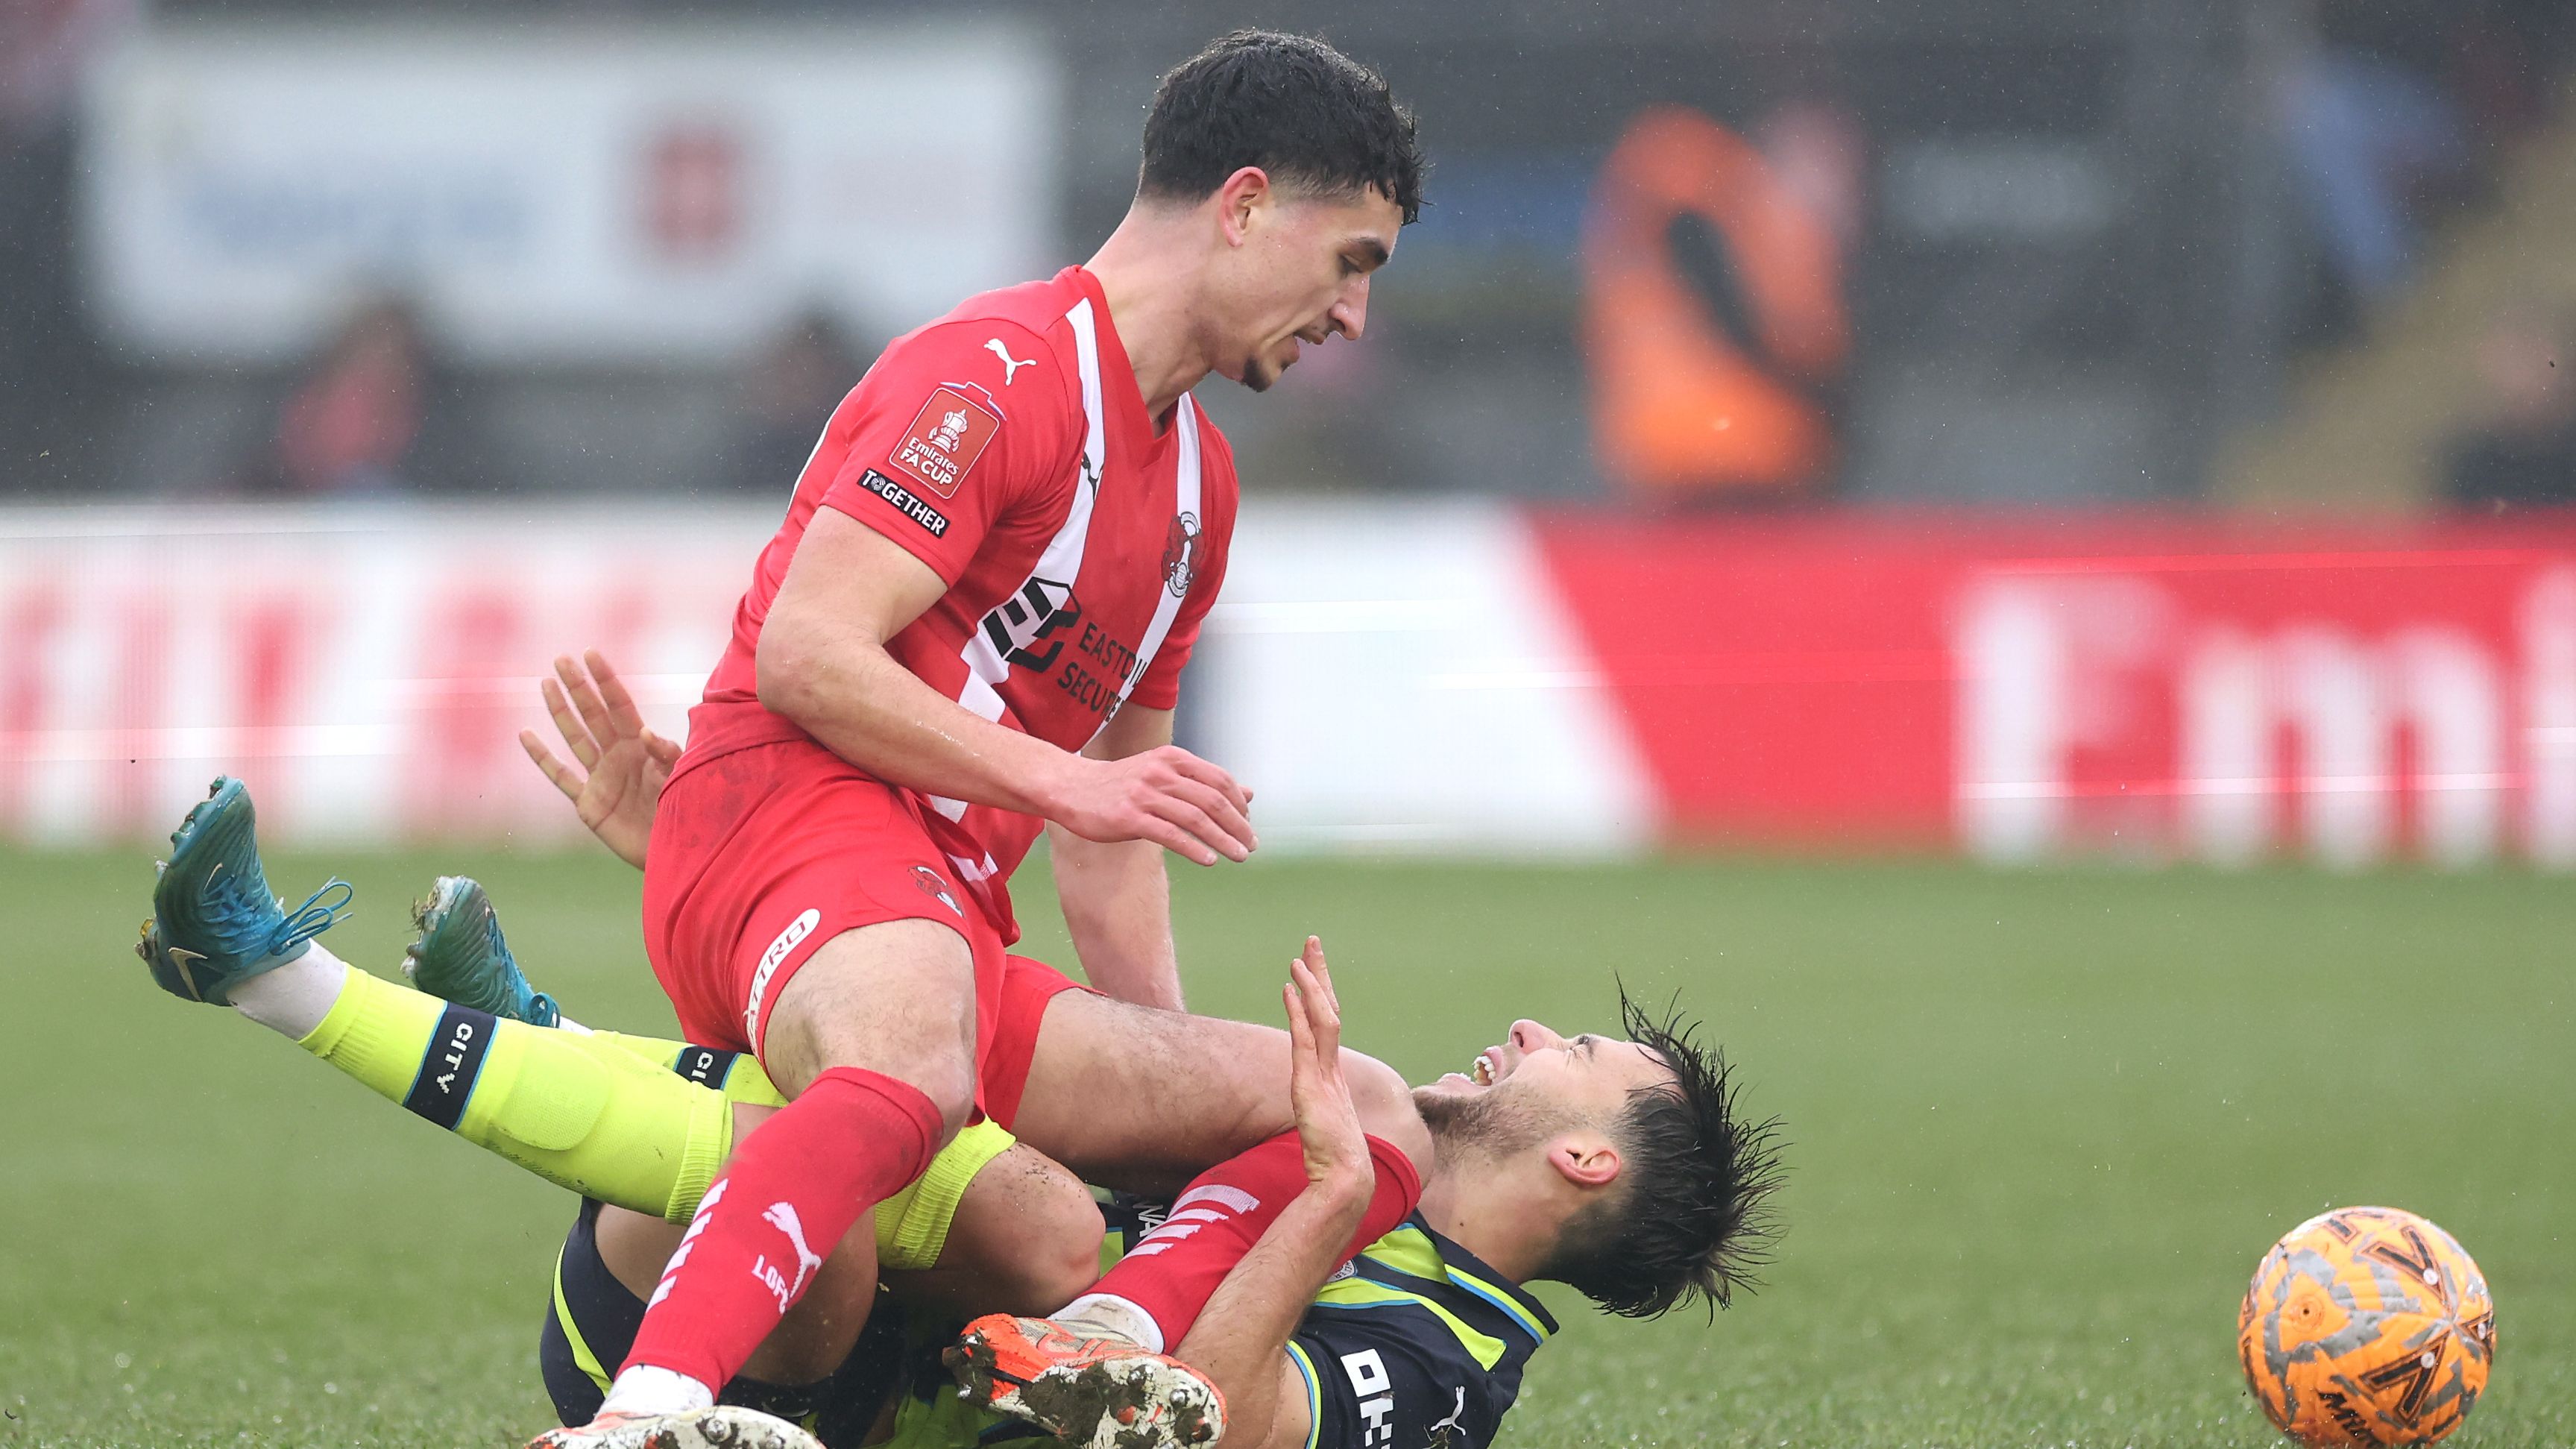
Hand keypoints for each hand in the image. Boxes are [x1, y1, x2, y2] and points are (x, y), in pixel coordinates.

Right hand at [519, 649, 681, 870]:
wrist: (677, 850)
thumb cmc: (687, 810)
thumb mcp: (682, 776)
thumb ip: (665, 753)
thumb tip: (643, 731)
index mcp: (642, 746)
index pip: (620, 704)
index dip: (605, 680)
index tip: (591, 654)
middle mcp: (618, 756)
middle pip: (594, 714)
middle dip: (578, 687)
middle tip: (561, 658)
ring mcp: (601, 778)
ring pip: (575, 737)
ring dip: (560, 711)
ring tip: (545, 683)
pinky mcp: (588, 804)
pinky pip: (560, 776)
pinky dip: (542, 757)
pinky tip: (526, 734)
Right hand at [1044, 744, 1255, 866]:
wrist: (1071, 787)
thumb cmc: (1122, 784)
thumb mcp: (1165, 774)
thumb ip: (1204, 783)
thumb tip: (1250, 794)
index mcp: (1173, 758)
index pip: (1220, 780)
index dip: (1239, 804)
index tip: (1248, 825)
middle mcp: (1161, 773)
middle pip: (1213, 800)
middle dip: (1237, 825)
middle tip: (1251, 846)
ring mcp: (1145, 794)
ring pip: (1196, 819)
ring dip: (1223, 840)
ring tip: (1239, 857)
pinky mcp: (1129, 817)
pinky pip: (1170, 834)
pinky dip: (1194, 848)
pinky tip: (1209, 860)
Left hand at [1282, 936, 1369, 1197]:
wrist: (1347, 1181)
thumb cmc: (1336, 1165)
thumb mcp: (1319, 1132)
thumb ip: (1314, 1117)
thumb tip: (1307, 1117)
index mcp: (1333, 1077)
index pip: (1327, 1025)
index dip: (1319, 995)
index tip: (1309, 970)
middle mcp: (1332, 1069)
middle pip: (1328, 1009)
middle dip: (1319, 975)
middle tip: (1312, 942)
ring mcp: (1325, 1075)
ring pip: (1321, 1019)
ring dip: (1310, 986)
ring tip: (1298, 957)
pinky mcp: (1312, 1086)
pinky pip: (1306, 1040)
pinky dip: (1298, 1012)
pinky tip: (1289, 990)